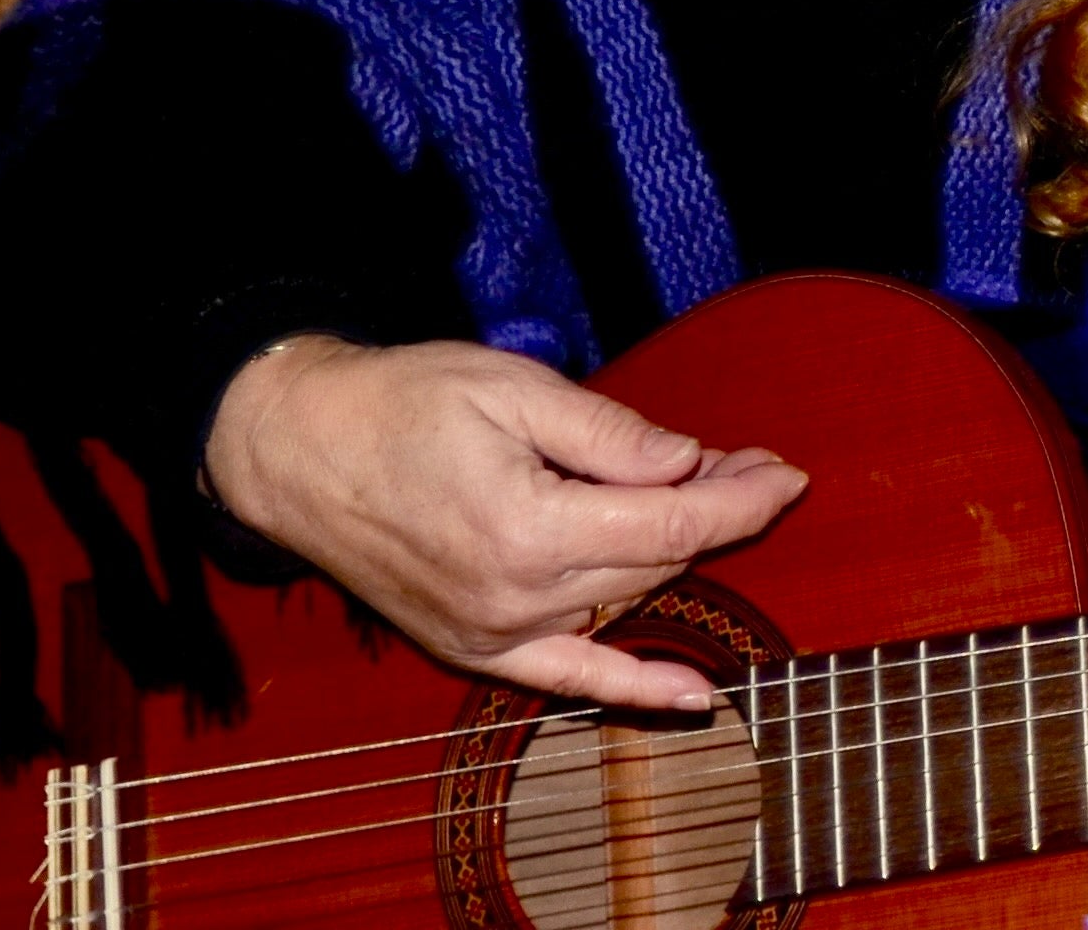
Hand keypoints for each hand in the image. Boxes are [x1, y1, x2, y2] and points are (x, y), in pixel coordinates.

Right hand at [205, 337, 807, 711]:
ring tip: (722, 505)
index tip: (790, 473)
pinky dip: (635, 689)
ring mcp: (492, 634)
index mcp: (527, 527)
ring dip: (680, 558)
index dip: (741, 499)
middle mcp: (513, 597)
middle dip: (716, 511)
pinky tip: (697, 699)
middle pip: (655, 559)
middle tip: (747, 462)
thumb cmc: (401, 404)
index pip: (670, 524)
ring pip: (626, 601)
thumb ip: (609, 434)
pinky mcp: (473, 649)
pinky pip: (569, 679)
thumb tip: (688, 464)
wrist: (297, 452)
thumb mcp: (513, 388)